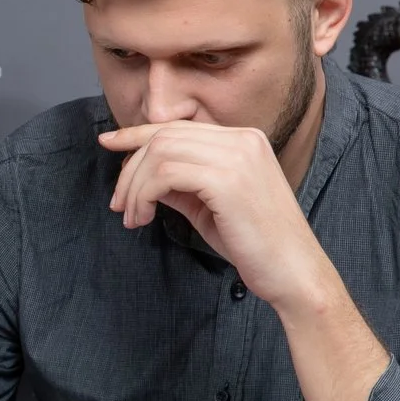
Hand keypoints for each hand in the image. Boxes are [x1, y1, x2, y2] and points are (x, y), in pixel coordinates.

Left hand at [99, 119, 390, 400]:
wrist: (292, 272)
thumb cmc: (252, 243)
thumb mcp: (207, 204)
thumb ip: (179, 183)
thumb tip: (141, 174)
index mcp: (243, 139)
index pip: (178, 127)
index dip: (136, 133)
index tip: (107, 143)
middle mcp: (242, 139)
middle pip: (164, 137)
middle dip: (131, 169)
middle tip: (119, 204)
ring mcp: (237, 156)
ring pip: (160, 153)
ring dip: (134, 187)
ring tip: (131, 216)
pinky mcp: (227, 179)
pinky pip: (165, 175)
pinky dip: (143, 196)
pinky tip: (142, 219)